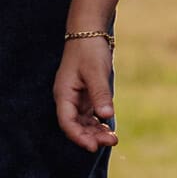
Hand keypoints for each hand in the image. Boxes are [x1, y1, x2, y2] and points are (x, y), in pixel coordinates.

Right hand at [54, 35, 116, 151]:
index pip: (67, 122)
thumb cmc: (89, 49)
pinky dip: (99, 123)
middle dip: (91, 136)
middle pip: (75, 125)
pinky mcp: (85, 95)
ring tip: (113, 139)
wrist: (89, 30)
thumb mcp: (96, 71)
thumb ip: (100, 94)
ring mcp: (76, 97)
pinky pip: (90, 115)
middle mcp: (67, 98)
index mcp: (63, 93)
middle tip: (111, 141)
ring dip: (96, 132)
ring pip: (83, 122)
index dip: (79, 137)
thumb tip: (106, 116)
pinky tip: (109, 129)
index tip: (93, 147)